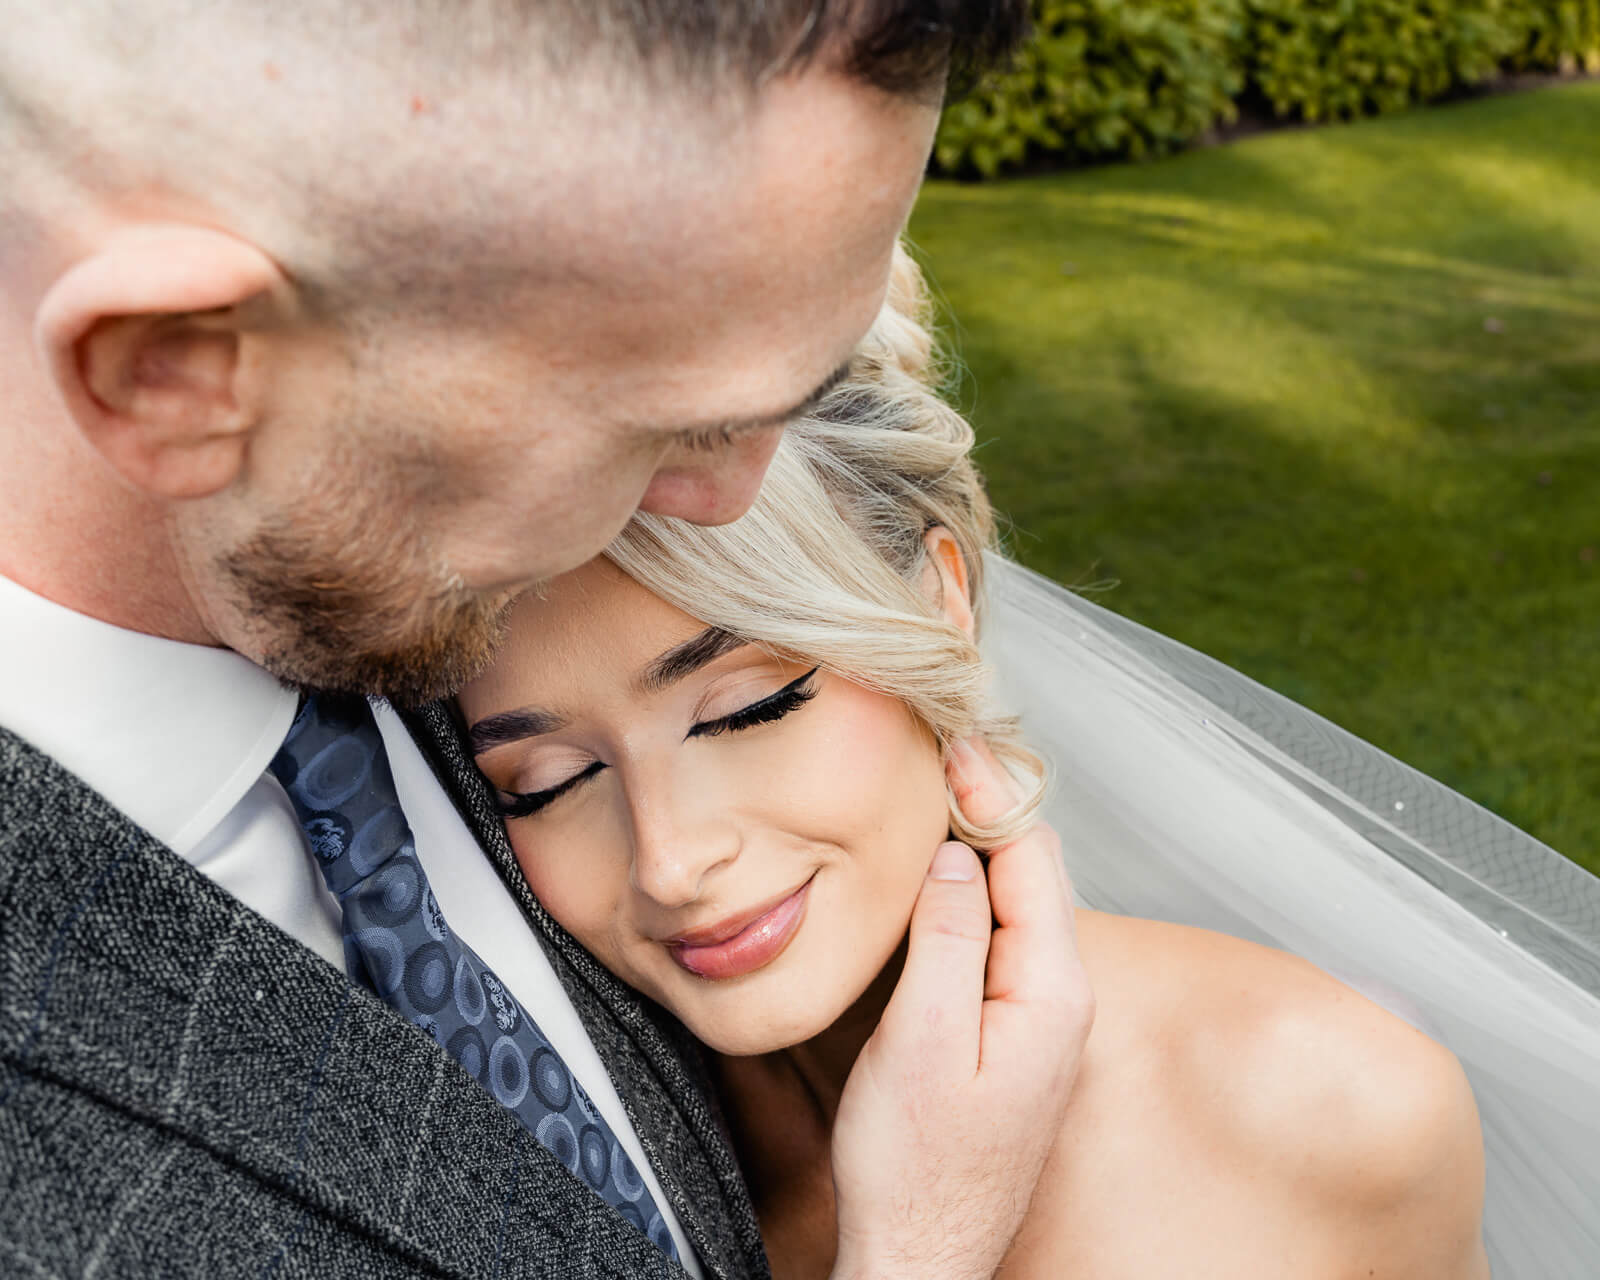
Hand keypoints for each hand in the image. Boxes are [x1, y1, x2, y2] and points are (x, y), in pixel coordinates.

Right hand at [828, 738, 1093, 1279]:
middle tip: (948, 749)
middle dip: (992, 806)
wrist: (921, 1254)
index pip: (1030, 860)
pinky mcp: (1012, 1036)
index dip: (990, 794)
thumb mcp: (918, 1041)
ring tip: (946, 790)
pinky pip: (1001, 940)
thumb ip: (947, 939)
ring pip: (1019, 904)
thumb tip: (957, 857)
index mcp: (1050, 995)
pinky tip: (943, 875)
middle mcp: (1061, 1002)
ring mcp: (1040, 1021)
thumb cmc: (913, 1167)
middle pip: (1034, 874)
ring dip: (984, 844)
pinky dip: (975, 891)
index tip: (953, 742)